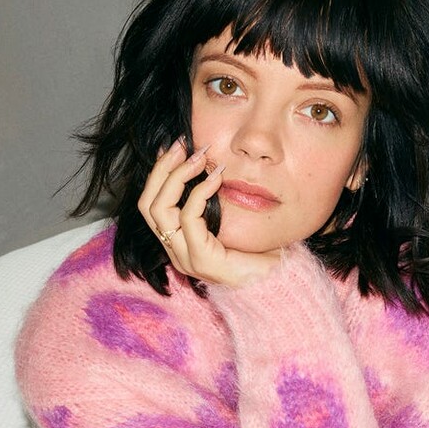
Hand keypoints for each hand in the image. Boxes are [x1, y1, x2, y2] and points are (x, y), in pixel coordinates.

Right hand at [139, 141, 280, 288]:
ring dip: (177, 176)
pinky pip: (189, 218)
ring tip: (199, 157)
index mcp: (180, 243)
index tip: (175, 147)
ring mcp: (186, 258)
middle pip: (147, 204)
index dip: (158, 174)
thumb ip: (218, 200)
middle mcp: (177, 252)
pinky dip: (199, 192)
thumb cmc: (261, 252)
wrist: (280, 282)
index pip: (151, 205)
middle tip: (181, 144)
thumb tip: (213, 164)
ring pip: (159, 210)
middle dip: (161, 170)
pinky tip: (216, 178)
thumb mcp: (234, 220)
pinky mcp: (202, 260)